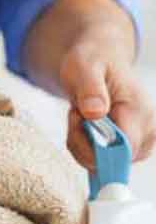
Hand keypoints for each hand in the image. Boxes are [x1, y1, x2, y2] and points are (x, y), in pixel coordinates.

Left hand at [60, 43, 155, 168]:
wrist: (100, 60)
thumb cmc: (93, 62)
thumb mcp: (84, 68)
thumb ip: (90, 89)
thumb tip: (95, 112)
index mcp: (140, 110)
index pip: (123, 148)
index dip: (92, 144)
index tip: (78, 117)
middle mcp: (148, 129)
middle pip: (111, 160)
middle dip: (83, 142)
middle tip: (77, 113)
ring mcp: (142, 140)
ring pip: (103, 163)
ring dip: (82, 144)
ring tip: (81, 115)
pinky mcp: (131, 146)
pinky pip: (101, 160)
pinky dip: (84, 147)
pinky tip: (84, 125)